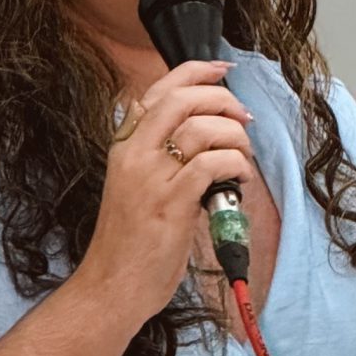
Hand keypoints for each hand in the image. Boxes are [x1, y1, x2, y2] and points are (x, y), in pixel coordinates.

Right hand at [82, 59, 257, 319]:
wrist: (112, 285)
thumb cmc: (130, 241)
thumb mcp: (136, 185)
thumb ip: (160, 156)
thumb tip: (207, 134)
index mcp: (124, 146)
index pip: (157, 90)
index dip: (195, 72)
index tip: (223, 70)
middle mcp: (133, 154)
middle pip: (181, 99)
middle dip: (222, 100)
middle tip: (244, 118)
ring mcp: (150, 178)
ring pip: (201, 129)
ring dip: (234, 137)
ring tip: (242, 158)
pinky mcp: (171, 203)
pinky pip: (213, 165)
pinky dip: (236, 165)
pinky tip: (239, 180)